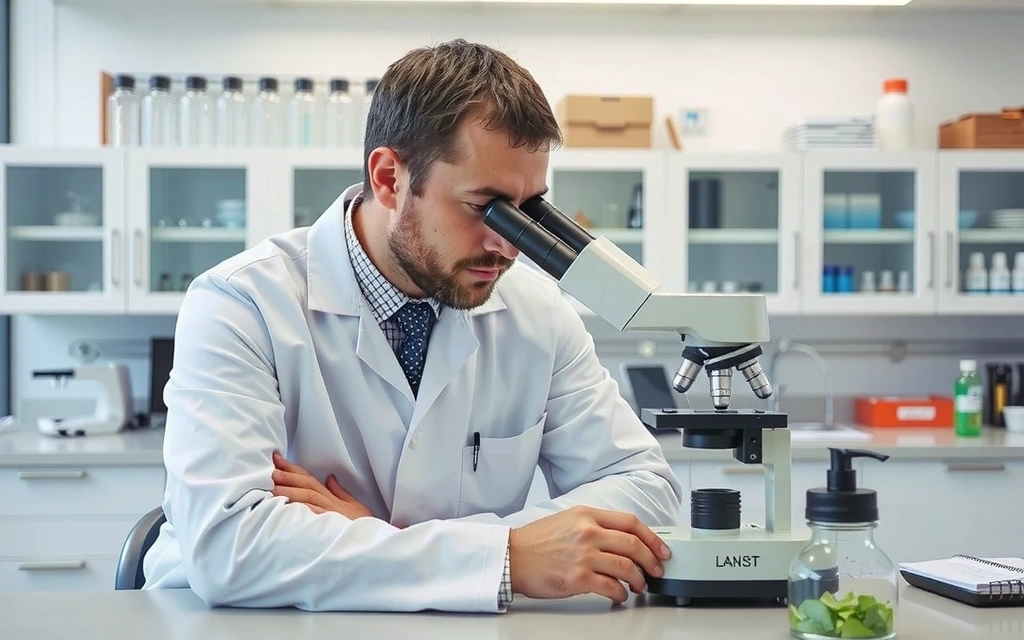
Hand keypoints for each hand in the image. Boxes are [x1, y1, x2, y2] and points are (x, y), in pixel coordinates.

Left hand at [271, 452, 373, 519]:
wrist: (372, 539)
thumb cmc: (362, 524)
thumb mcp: (352, 505)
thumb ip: (339, 492)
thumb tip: (329, 478)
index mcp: (330, 496)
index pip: (308, 478)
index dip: (292, 468)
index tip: (276, 460)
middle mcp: (329, 501)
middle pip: (306, 484)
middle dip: (288, 476)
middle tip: (271, 469)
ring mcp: (330, 512)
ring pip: (308, 497)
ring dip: (291, 491)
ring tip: (274, 488)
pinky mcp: (332, 524)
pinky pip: (315, 514)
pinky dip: (303, 509)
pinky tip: (291, 507)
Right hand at [507, 505, 670, 604]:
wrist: (512, 556)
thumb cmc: (536, 541)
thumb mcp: (567, 519)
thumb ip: (594, 524)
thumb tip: (622, 538)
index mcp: (587, 515)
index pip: (631, 523)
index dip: (652, 538)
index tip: (661, 549)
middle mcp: (588, 532)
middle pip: (634, 545)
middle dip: (652, 560)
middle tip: (656, 570)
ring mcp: (584, 555)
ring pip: (627, 567)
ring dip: (639, 579)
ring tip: (639, 585)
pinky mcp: (578, 578)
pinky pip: (611, 587)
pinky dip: (621, 593)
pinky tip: (620, 595)